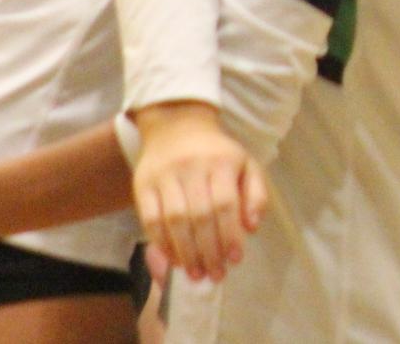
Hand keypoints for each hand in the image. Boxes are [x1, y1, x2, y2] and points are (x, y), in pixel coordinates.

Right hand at [130, 101, 267, 285]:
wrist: (177, 124)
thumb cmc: (218, 153)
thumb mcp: (246, 164)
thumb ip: (255, 194)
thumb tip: (251, 228)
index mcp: (222, 162)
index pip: (225, 203)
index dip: (230, 235)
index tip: (236, 260)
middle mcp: (192, 167)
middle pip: (199, 216)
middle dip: (208, 250)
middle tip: (215, 274)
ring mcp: (165, 176)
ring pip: (174, 220)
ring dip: (185, 252)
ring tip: (196, 274)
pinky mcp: (143, 185)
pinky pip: (149, 219)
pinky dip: (162, 244)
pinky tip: (174, 260)